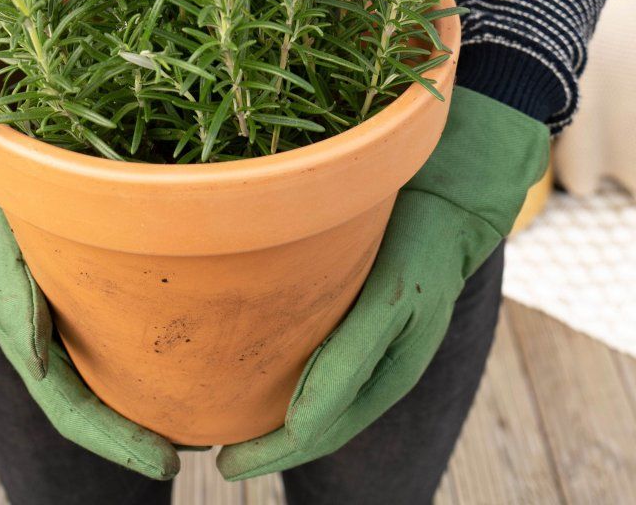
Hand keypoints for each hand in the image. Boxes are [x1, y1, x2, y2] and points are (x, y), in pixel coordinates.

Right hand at [0, 92, 179, 480]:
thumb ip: (13, 303)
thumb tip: (41, 366)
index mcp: (24, 339)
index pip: (73, 412)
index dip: (119, 444)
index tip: (171, 463)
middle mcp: (45, 335)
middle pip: (96, 401)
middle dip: (141, 431)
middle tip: (203, 444)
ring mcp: (59, 312)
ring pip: (104, 369)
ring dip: (144, 395)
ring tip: (202, 406)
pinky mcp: (73, 281)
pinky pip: (111, 326)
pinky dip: (142, 347)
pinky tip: (181, 336)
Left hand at [217, 86, 548, 479]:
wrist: (447, 195)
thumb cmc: (419, 246)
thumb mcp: (390, 301)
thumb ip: (348, 360)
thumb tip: (297, 427)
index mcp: (385, 380)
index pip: (317, 435)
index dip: (269, 453)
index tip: (222, 463)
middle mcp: (373, 369)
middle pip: (312, 423)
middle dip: (265, 443)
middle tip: (211, 452)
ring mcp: (365, 342)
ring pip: (310, 393)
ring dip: (270, 410)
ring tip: (224, 415)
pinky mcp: (354, 310)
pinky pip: (312, 355)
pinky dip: (279, 369)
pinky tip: (252, 357)